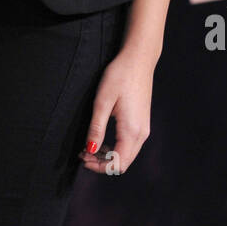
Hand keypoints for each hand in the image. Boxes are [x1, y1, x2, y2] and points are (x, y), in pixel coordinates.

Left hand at [79, 45, 155, 174]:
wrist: (139, 59)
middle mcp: (142, 133)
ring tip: (89, 146)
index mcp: (132, 130)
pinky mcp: (142, 122)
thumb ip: (96, 129)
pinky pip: (130, 144)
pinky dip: (116, 147)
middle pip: (124, 162)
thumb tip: (91, 150)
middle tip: (83, 153)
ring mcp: (144, 128)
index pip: (117, 163)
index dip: (99, 167)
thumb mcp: (102, 101)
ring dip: (108, 156)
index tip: (82, 158)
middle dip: (102, 163)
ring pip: (127, 154)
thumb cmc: (120, 76)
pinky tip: (102, 139)